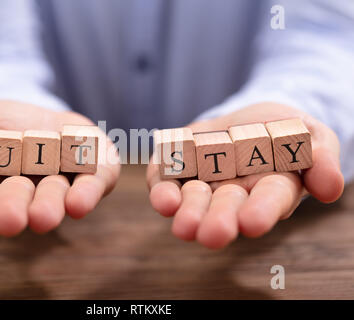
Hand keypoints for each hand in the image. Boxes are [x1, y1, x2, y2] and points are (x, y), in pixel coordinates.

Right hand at [0, 100, 119, 235]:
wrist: (41, 116)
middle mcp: (27, 190)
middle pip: (18, 199)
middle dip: (12, 208)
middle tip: (8, 221)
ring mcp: (61, 181)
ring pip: (55, 195)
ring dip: (48, 205)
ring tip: (42, 217)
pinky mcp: (93, 170)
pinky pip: (95, 182)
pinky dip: (87, 193)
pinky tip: (78, 203)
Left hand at [147, 103, 343, 248]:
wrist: (250, 118)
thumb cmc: (284, 132)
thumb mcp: (313, 135)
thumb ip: (321, 158)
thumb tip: (330, 187)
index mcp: (269, 189)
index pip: (267, 202)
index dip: (260, 212)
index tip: (252, 223)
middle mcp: (234, 193)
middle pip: (226, 208)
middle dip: (219, 221)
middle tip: (212, 234)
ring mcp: (204, 181)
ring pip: (193, 201)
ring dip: (188, 212)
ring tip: (184, 226)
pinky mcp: (178, 167)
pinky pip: (166, 180)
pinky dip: (162, 189)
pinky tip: (163, 197)